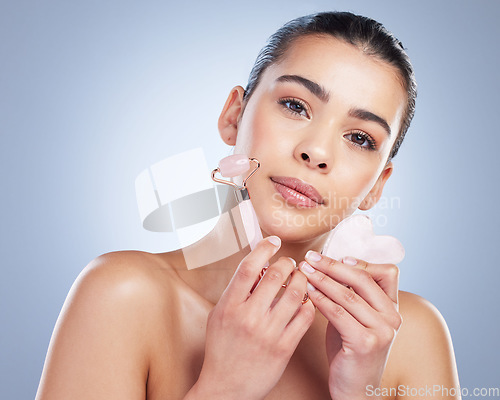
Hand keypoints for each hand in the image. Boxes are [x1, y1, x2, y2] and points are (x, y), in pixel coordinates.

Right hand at [190, 237, 314, 399]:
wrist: (226, 387)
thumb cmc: (221, 349)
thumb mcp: (218, 316)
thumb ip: (235, 292)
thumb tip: (256, 268)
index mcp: (229, 307)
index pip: (248, 268)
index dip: (263, 249)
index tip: (273, 241)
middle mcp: (248, 317)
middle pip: (275, 276)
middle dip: (287, 263)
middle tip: (290, 263)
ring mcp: (268, 333)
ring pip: (295, 294)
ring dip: (302, 280)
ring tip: (301, 278)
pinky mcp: (284, 347)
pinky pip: (304, 317)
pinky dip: (309, 304)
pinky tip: (307, 301)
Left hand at [299, 252, 401, 399]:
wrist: (355, 388)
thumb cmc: (350, 350)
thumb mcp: (356, 317)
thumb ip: (352, 295)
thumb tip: (330, 265)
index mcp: (393, 308)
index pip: (387, 272)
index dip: (360, 262)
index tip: (334, 257)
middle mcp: (392, 317)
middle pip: (363, 279)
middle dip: (332, 266)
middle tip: (310, 258)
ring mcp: (382, 331)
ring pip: (348, 295)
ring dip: (322, 280)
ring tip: (304, 272)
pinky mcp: (366, 343)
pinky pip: (338, 313)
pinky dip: (321, 299)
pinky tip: (308, 292)